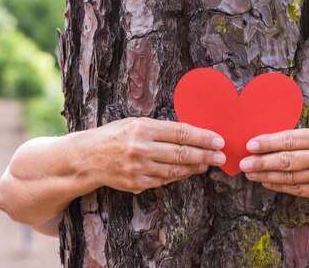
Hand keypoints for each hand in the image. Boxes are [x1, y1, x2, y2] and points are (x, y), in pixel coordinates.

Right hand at [89, 117, 225, 193]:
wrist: (86, 158)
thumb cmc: (114, 135)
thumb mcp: (135, 123)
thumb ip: (161, 129)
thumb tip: (191, 133)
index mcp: (142, 129)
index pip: (180, 133)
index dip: (203, 137)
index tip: (218, 140)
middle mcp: (141, 149)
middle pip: (181, 153)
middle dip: (205, 155)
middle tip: (221, 156)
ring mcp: (138, 168)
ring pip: (175, 170)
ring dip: (195, 167)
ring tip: (209, 163)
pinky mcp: (136, 184)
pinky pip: (164, 180)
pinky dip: (179, 176)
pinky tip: (190, 171)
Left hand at [239, 127, 308, 203]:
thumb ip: (304, 138)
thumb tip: (271, 140)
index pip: (291, 139)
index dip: (268, 142)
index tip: (251, 144)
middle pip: (287, 160)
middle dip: (262, 162)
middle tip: (243, 162)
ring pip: (290, 177)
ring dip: (266, 175)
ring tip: (250, 173)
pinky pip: (297, 190)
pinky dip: (279, 186)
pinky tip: (266, 181)